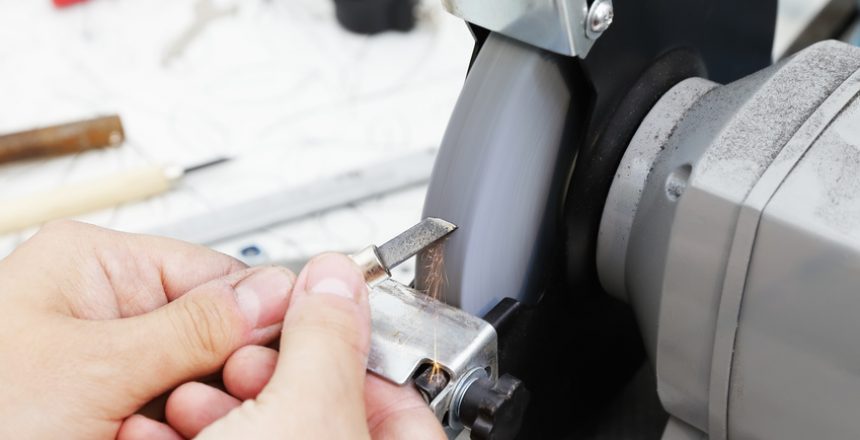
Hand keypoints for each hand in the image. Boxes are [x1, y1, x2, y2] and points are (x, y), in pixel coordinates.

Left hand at [0, 221, 293, 438]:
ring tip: (149, 433)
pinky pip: (167, 409)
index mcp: (96, 264)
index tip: (274, 360)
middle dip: (213, 375)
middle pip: (208, 329)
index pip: (215, 273)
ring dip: (190, 411)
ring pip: (194, 378)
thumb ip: (195, 327)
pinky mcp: (104, 400)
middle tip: (194, 411)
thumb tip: (275, 292)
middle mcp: (104, 303)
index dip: (254, 318)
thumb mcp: (92, 369)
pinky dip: (168, 430)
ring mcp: (105, 355)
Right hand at [118, 253, 445, 439]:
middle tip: (232, 361)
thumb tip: (338, 275)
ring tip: (181, 396)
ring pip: (261, 426)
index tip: (303, 321)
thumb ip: (327, 334)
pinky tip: (153, 427)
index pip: (399, 388)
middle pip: (316, 401)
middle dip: (260, 372)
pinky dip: (184, 433)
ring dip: (210, 403)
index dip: (347, 345)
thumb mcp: (306, 409)